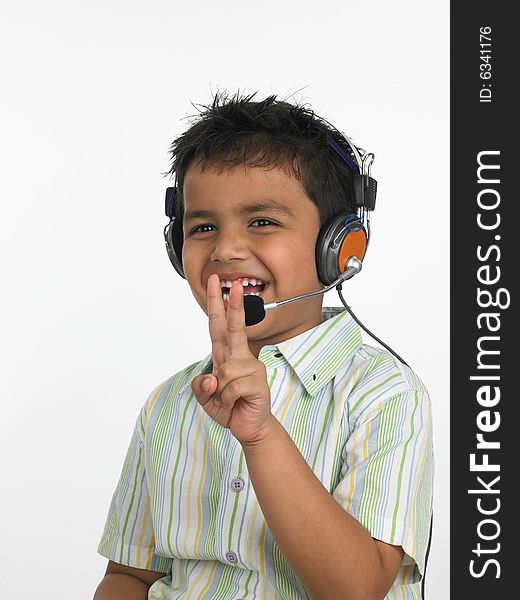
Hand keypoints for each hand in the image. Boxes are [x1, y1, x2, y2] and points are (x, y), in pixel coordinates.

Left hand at [191, 274, 273, 445]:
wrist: (249, 427)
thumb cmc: (229, 407)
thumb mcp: (205, 398)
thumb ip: (200, 386)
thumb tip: (210, 378)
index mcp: (226, 355)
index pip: (219, 325)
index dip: (217, 304)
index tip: (216, 283)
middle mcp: (239, 357)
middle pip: (235, 327)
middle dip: (234, 305)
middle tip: (235, 283)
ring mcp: (251, 368)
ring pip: (223, 371)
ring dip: (219, 391)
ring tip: (229, 398)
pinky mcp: (257, 382)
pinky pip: (231, 387)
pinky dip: (228, 399)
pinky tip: (237, 402)